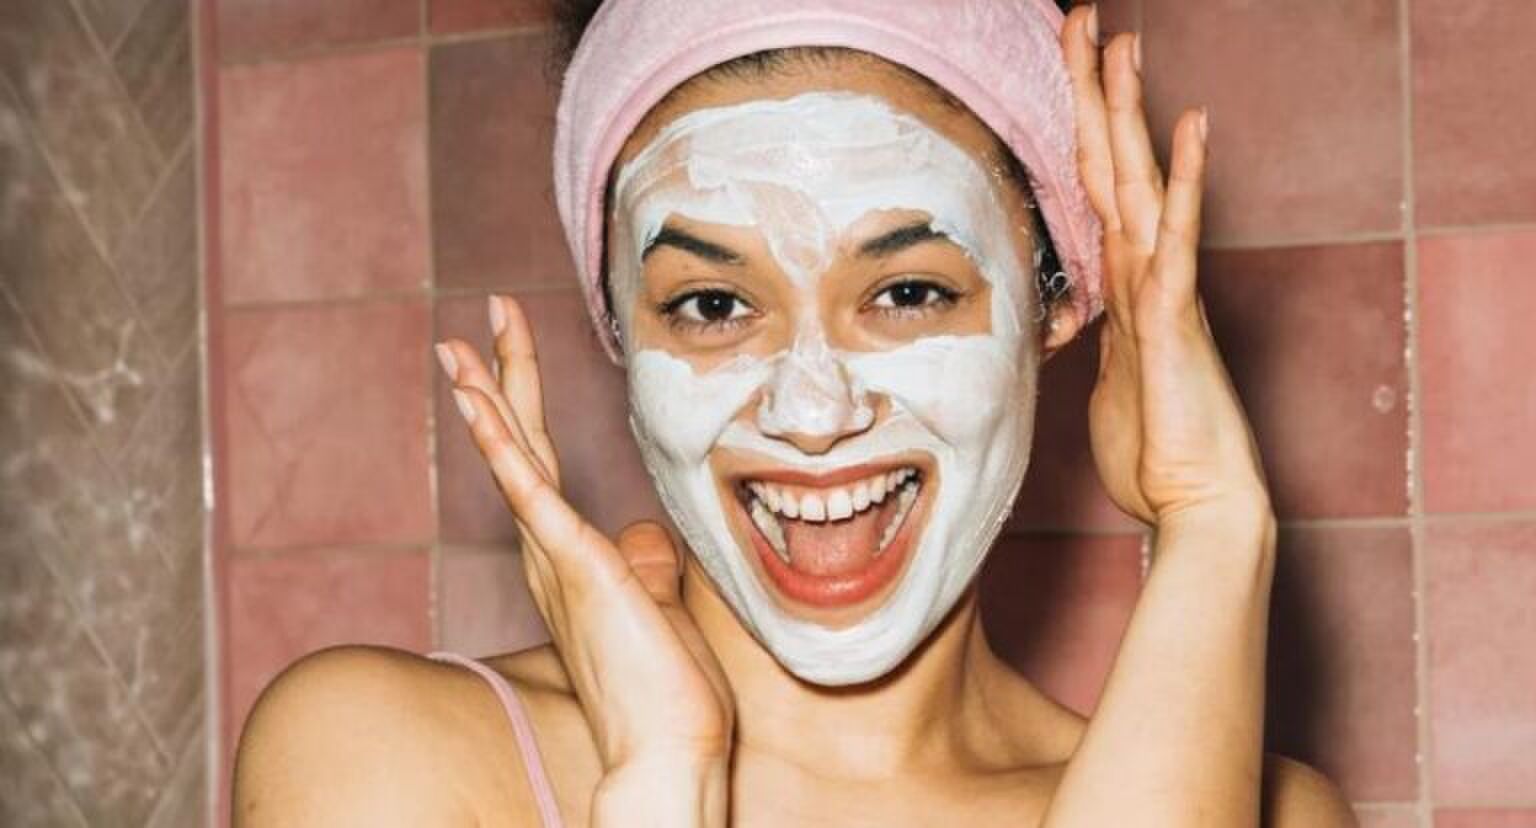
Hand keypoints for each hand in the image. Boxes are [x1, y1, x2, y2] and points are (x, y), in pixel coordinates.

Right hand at [436, 297, 733, 788]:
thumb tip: (643, 539)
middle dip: (500, 379)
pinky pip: (530, 493)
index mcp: (570, 559)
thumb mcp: (657, 612)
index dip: (525, 408)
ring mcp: (557, 559)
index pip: (542, 466)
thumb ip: (644, 570)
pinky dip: (501, 444)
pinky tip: (476, 400)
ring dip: (487, 397)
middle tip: (478, 320)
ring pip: (516, 459)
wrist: (666, 753)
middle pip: (521, 447)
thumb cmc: (665, 695)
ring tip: (456, 345)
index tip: (510, 356)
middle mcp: (550, 554)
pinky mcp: (576, 565)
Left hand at [1064, 11, 1270, 526]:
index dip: (1077, 131)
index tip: (1062, 71)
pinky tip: (1191, 128)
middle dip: (1097, 94)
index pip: (1094, 192)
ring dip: (1129, 115)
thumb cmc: (1154, 453)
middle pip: (1115, 167)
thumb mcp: (1108, 385)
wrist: (1197, 506)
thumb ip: (1100, 342)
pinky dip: (1186, 183)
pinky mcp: (1176, 321)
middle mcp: (1148, 275)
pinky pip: (1179, 240)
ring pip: (1142, 185)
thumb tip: (1083, 326)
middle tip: (1086, 22)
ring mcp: (1166, 292)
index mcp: (1125, 288)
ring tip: (1126, 44)